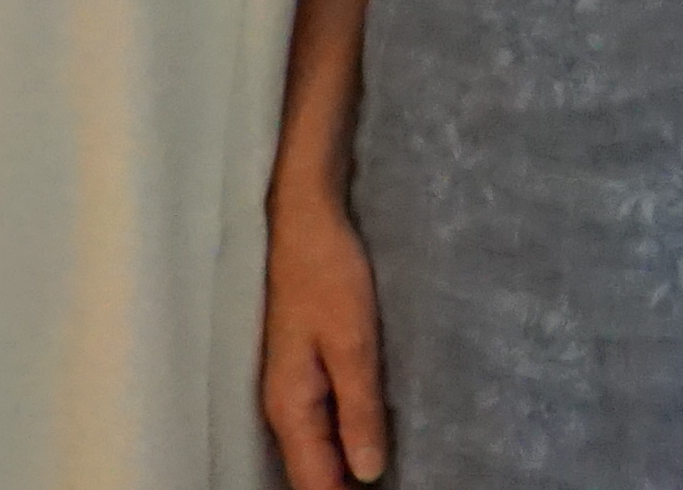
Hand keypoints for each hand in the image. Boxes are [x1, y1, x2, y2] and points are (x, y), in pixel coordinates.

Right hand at [262, 181, 391, 487]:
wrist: (303, 218)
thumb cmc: (327, 274)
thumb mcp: (353, 343)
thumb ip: (360, 411)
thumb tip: (369, 475)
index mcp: (290, 407)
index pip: (313, 482)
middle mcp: (283, 407)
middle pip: (313, 471)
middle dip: (347, 485)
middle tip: (400, 480)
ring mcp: (291, 388)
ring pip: (318, 448)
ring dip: (347, 463)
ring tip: (396, 468)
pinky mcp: (305, 369)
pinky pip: (323, 422)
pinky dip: (346, 436)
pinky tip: (374, 435)